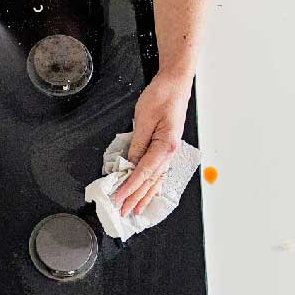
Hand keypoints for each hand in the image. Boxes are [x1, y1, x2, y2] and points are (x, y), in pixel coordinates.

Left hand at [113, 74, 191, 215]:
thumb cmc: (162, 96)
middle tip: (124, 212)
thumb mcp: (144, 119)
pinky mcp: (166, 146)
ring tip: (136, 209)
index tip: (119, 199)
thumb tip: (129, 164)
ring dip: (145, 194)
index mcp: (165, 146)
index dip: (130, 188)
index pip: (143, 172)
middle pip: (151, 180)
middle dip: (136, 197)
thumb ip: (137, 145)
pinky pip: (159, 170)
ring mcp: (170, 150)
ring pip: (156, 179)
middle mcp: (170, 152)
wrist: (175, 83)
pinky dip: (152, 184)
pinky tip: (149, 192)